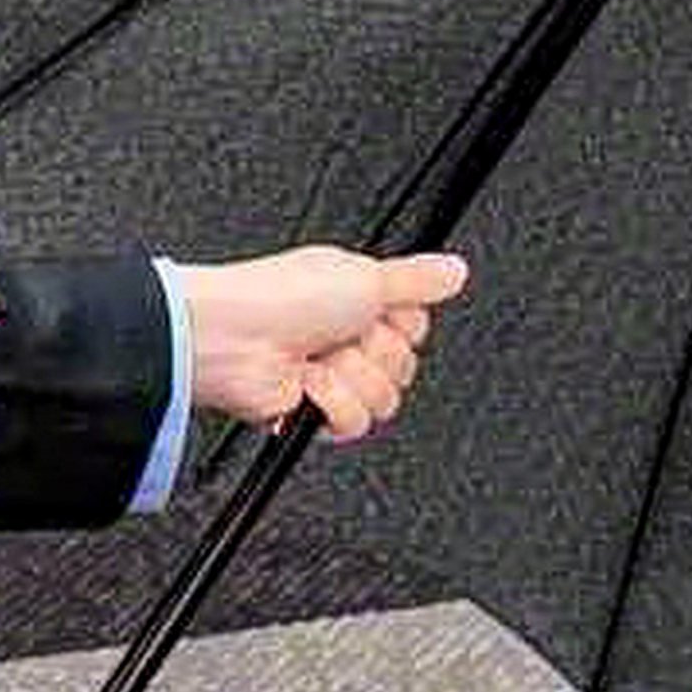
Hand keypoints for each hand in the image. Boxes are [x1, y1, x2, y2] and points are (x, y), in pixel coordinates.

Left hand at [179, 245, 467, 441]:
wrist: (234, 338)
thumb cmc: (282, 296)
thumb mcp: (367, 276)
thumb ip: (418, 280)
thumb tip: (457, 268)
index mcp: (361, 301)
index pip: (416, 330)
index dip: (402, 326)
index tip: (378, 312)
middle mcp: (349, 339)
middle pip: (404, 369)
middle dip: (376, 352)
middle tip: (343, 334)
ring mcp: (334, 378)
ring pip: (383, 400)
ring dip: (351, 378)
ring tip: (319, 359)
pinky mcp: (316, 413)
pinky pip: (354, 424)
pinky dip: (331, 403)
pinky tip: (307, 384)